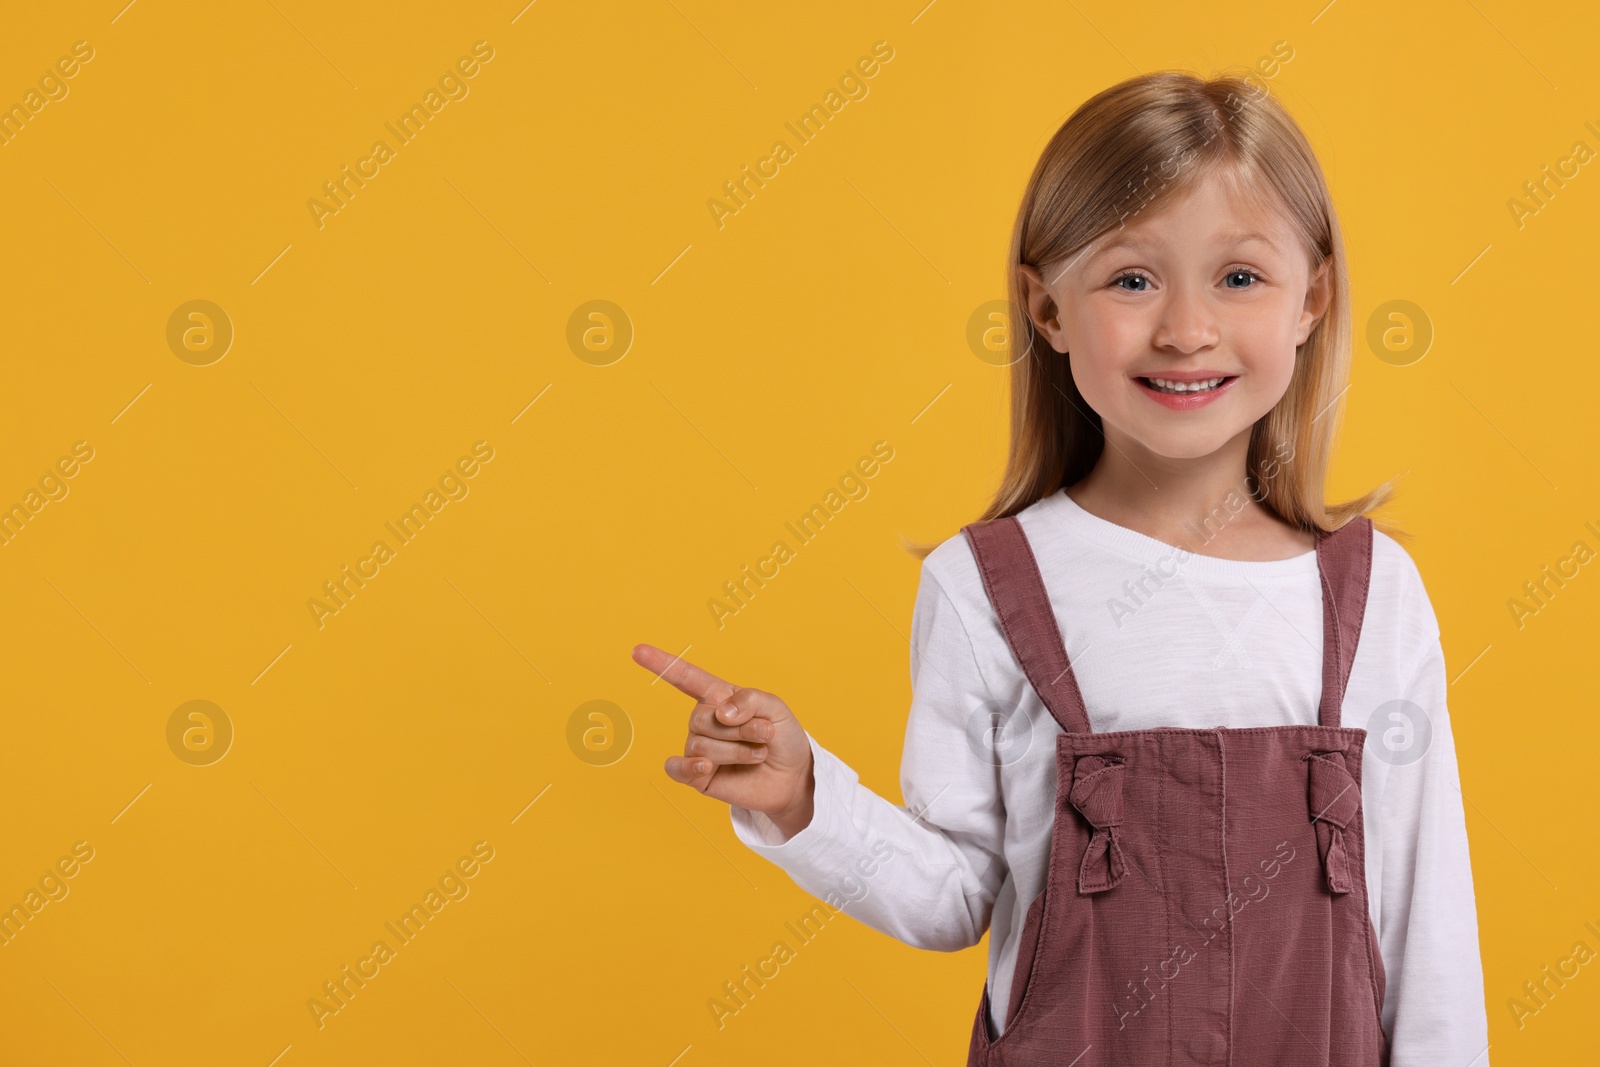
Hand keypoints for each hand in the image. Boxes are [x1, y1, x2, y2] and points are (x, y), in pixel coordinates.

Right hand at [631, 643, 814, 835]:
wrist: (792, 777)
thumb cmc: (781, 737)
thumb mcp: (775, 708)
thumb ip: (749, 699)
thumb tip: (719, 713)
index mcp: (718, 697)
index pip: (686, 678)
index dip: (663, 664)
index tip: (638, 650)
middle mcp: (703, 720)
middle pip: (703, 718)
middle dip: (741, 728)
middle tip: (765, 735)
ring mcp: (698, 748)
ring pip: (702, 744)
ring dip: (739, 750)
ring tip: (758, 753)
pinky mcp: (697, 776)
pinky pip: (677, 769)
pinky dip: (689, 766)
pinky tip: (706, 766)